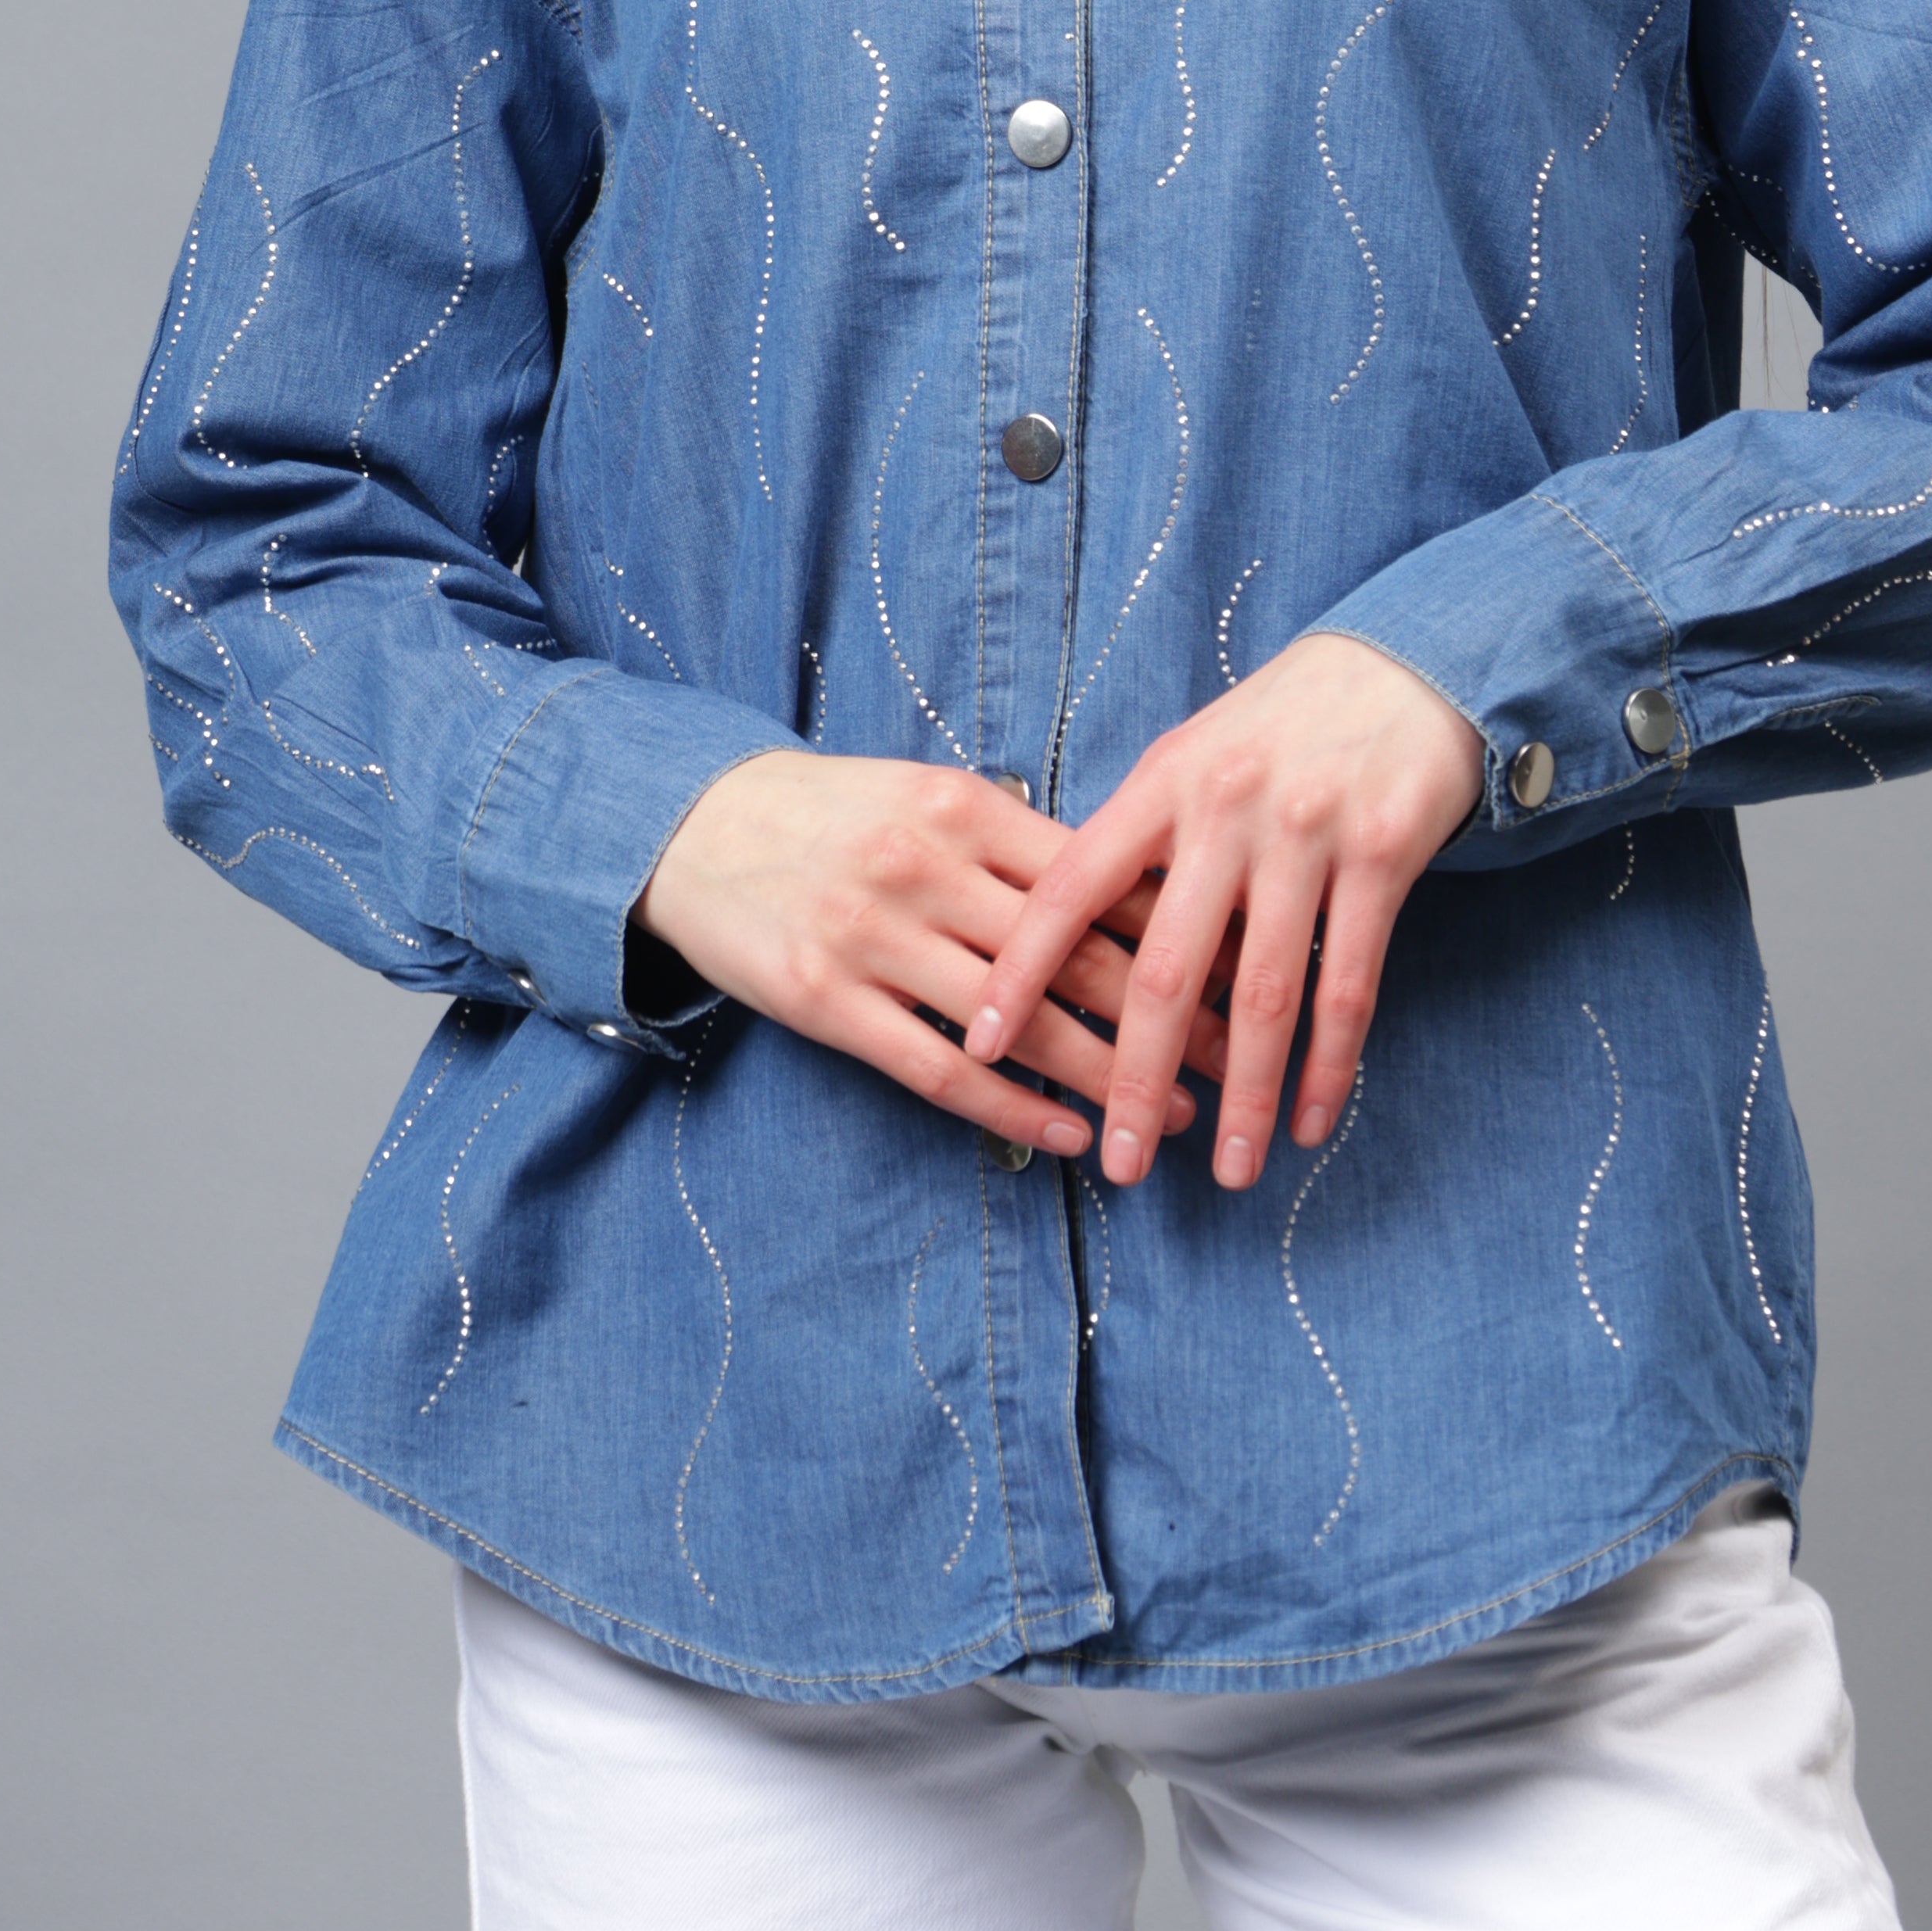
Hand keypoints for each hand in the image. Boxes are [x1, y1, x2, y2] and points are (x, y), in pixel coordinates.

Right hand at [638, 750, 1229, 1150]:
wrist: (690, 824)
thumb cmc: (828, 813)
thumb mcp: (923, 795)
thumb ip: (1011, 840)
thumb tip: (1126, 883)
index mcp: (962, 808)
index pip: (1096, 878)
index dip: (1177, 929)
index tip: (1241, 968)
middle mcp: (926, 870)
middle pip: (1075, 955)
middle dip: (1169, 1014)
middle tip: (1237, 1055)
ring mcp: (872, 938)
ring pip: (1019, 1025)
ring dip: (1108, 1076)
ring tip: (1174, 1113)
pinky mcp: (825, 1001)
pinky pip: (938, 1071)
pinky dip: (1012, 1110)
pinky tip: (1068, 1135)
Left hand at [962, 637, 1483, 1194]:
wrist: (1405, 666)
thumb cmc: (1280, 727)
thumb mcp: (1194, 759)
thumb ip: (1141, 843)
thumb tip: (1078, 951)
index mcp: (1161, 784)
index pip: (1068, 889)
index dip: (1019, 972)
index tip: (978, 1046)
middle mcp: (1225, 809)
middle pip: (1165, 969)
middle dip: (1135, 1077)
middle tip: (1120, 1164)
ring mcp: (1306, 834)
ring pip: (1262, 994)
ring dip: (1246, 1096)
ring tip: (1232, 1170)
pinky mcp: (1382, 856)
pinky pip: (1348, 984)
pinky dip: (1329, 1064)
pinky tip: (1313, 1122)